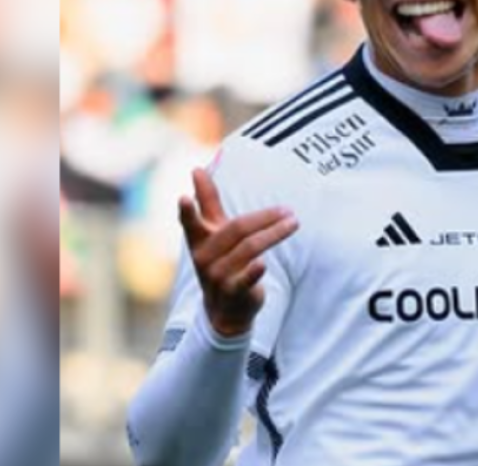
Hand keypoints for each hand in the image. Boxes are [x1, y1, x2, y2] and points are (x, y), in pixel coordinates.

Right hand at [179, 168, 298, 337]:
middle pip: (237, 229)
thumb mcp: (212, 232)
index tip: (184, 197)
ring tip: (294, 223)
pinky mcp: (232, 292)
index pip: (191, 223)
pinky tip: (263, 264)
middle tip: (288, 210)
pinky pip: (244, 279)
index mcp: (199, 239)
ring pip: (249, 248)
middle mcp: (205, 257)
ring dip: (274, 234)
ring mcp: (217, 275)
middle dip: (264, 218)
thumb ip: (207, 202)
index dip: (187, 212)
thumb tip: (197, 168)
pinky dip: (253, 271)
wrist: (224, 309)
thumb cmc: (220, 260)